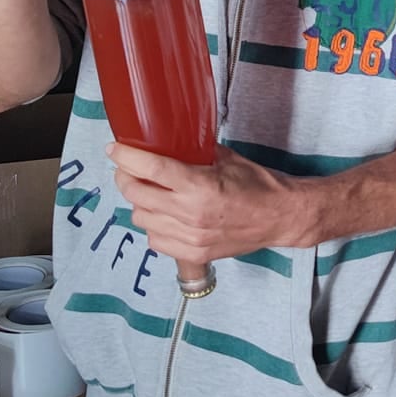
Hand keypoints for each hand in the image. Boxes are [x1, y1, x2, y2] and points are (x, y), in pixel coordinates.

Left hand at [109, 143, 320, 262]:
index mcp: (200, 185)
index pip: (150, 169)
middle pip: (137, 195)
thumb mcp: (226, 159)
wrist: (281, 217)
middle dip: (126, 178)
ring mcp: (190, 237)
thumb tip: (169, 142)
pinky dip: (154, 226)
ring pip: (142, 219)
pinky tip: (164, 217)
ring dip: (140, 204)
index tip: (114, 149)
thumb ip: (194, 153)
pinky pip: (156, 240)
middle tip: (128, 170)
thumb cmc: (258, 185)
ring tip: (150, 194)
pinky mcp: (194, 254)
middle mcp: (191, 213)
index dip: (125, 157)